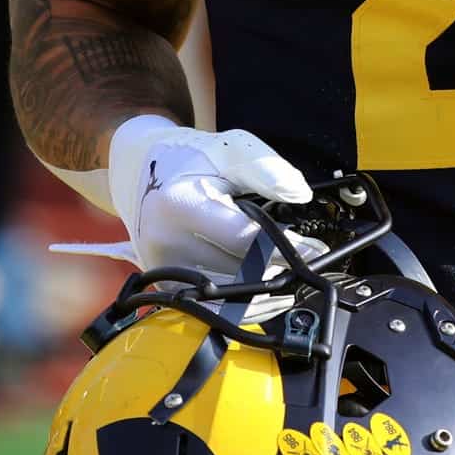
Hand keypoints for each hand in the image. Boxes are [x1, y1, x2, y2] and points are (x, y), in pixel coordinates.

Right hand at [52, 116, 313, 278]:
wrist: (138, 170)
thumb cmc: (190, 158)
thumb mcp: (229, 148)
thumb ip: (265, 168)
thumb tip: (300, 195)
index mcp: (178, 205)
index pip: (244, 238)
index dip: (285, 246)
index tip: (315, 251)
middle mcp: (164, 244)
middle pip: (237, 270)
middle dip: (277, 270)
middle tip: (308, 268)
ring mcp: (161, 270)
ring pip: (225, 294)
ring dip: (261, 292)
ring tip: (290, 281)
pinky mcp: (162, 287)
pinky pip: (209, 306)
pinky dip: (239, 304)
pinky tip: (264, 295)